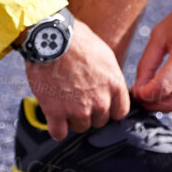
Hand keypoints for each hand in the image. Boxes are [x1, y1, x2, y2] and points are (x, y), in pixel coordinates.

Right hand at [24, 17, 129, 140]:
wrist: (51, 38)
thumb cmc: (77, 40)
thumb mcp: (105, 55)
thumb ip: (109, 78)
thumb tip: (107, 87)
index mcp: (114, 85)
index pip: (119, 112)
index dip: (108, 109)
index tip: (99, 104)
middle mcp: (100, 101)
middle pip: (99, 121)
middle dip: (90, 112)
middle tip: (77, 98)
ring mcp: (78, 109)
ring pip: (80, 127)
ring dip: (72, 119)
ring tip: (64, 102)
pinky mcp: (56, 112)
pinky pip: (59, 133)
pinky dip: (57, 128)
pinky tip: (54, 118)